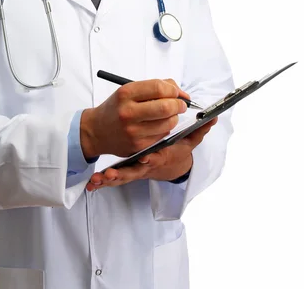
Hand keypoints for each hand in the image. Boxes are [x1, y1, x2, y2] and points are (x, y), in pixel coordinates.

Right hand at [80, 78, 190, 158]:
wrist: (97, 130)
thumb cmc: (116, 108)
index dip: (173, 89)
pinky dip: (165, 129)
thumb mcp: (128, 91)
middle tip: (181, 104)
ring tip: (169, 114)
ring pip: (168, 123)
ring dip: (174, 117)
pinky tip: (158, 125)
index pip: (158, 88)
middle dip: (179, 104)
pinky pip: (162, 135)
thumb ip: (154, 87)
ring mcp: (133, 131)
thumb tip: (180, 92)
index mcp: (125, 93)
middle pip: (165, 107)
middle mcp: (128, 112)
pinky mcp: (138, 145)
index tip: (177, 92)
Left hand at [85, 117, 217, 191]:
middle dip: (122, 175)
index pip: (156, 160)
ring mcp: (134, 171)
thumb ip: (197, 131)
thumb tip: (212, 119)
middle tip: (109, 174)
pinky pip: (113, 178)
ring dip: (109, 180)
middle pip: (134, 173)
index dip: (151, 160)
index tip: (145, 159)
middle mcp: (146, 167)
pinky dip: (102, 182)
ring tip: (97, 180)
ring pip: (121, 178)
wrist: (166, 166)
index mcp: (160, 158)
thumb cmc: (175, 151)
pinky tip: (91, 184)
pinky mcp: (125, 172)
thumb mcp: (187, 144)